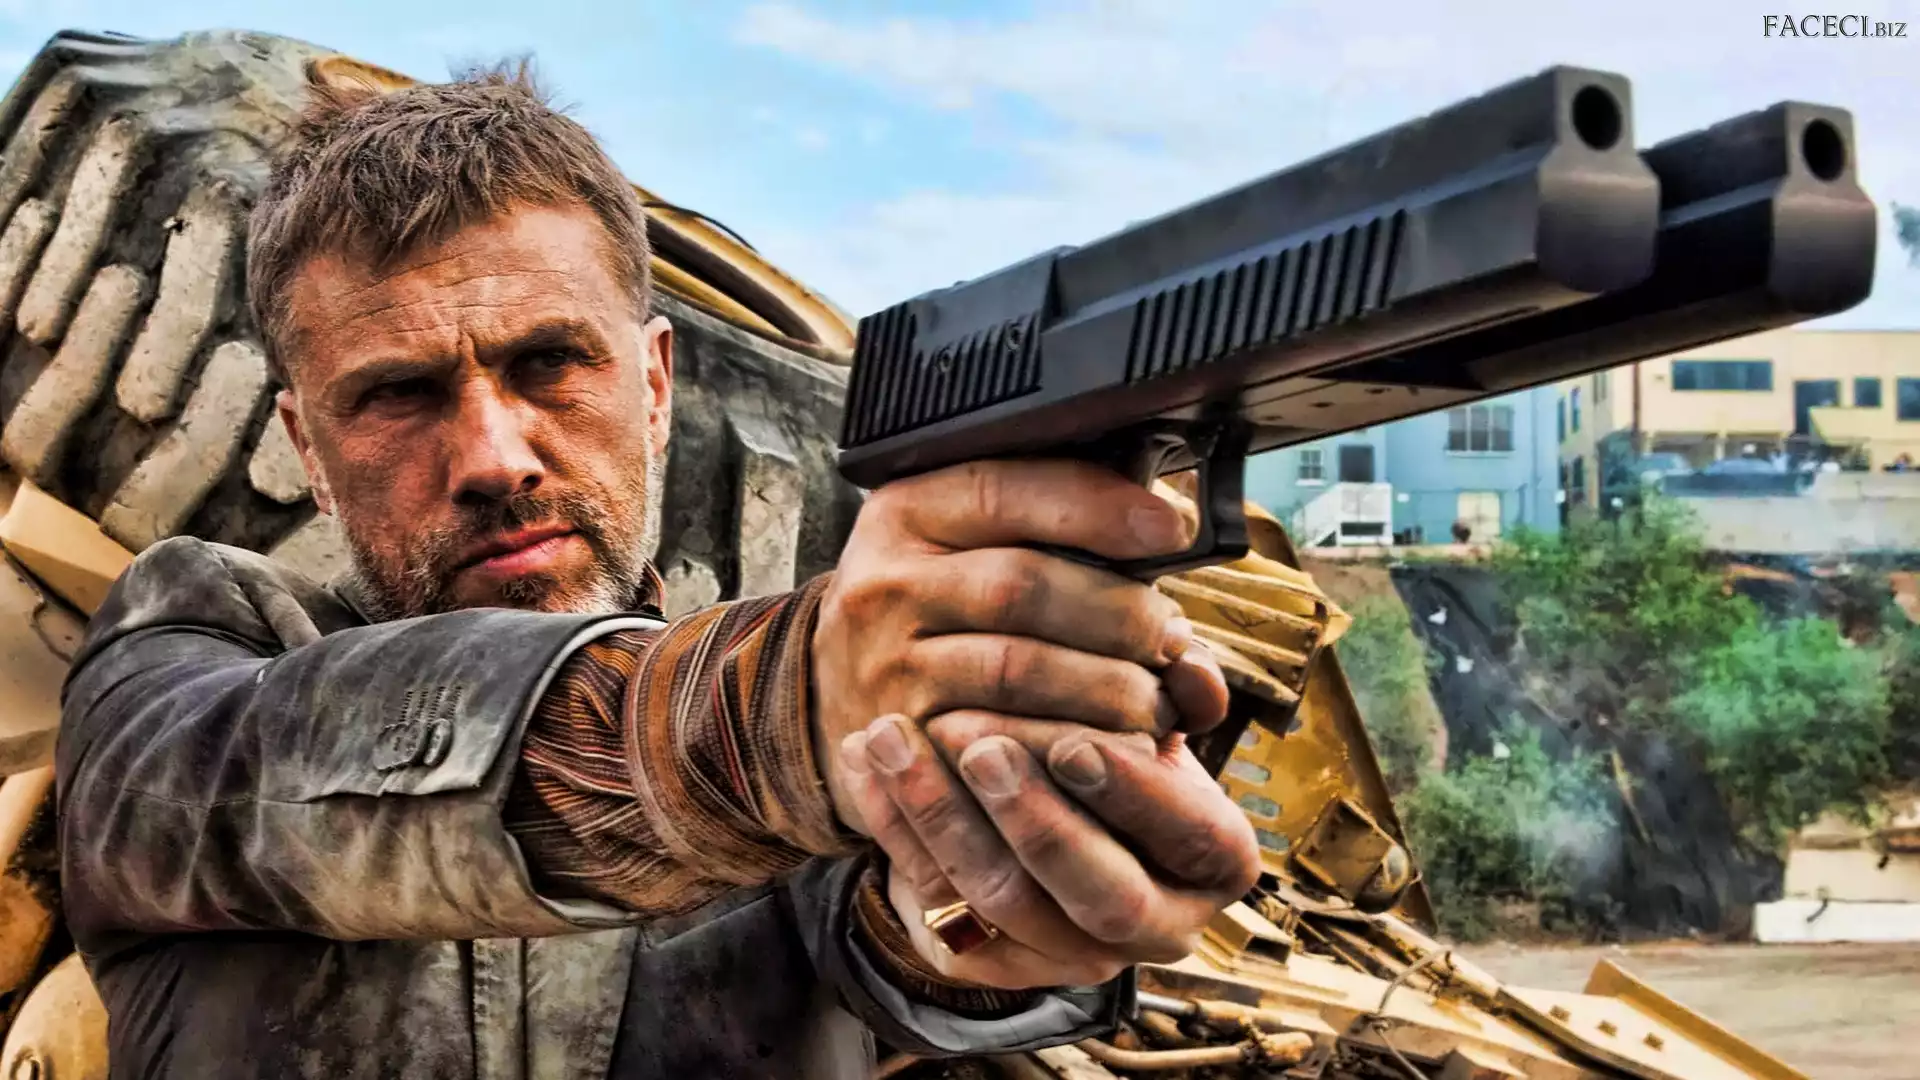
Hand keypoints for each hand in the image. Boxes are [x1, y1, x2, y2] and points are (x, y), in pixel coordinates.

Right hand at [812, 459, 1228, 828]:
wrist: (837, 696)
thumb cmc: (933, 611)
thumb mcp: (969, 546)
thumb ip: (1062, 533)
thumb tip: (1173, 533)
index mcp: (906, 513)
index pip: (1004, 490)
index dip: (1096, 506)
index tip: (1169, 528)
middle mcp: (885, 584)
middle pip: (1021, 585)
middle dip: (1117, 611)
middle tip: (1171, 638)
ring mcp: (888, 667)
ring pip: (1019, 670)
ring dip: (1109, 686)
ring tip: (1155, 697)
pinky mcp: (907, 742)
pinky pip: (1006, 743)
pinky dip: (1075, 744)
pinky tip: (1115, 745)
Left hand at [839, 709, 1259, 988]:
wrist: (1047, 807)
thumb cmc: (1115, 742)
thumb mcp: (1155, 709)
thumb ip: (1176, 682)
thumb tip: (1180, 656)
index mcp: (1215, 860)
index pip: (1187, 837)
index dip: (1131, 793)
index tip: (1071, 742)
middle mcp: (1158, 923)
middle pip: (1103, 896)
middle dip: (1038, 824)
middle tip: (979, 747)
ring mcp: (1074, 952)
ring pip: (1005, 900)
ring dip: (942, 814)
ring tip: (894, 735)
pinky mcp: (994, 960)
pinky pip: (936, 901)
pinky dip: (895, 823)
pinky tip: (865, 757)